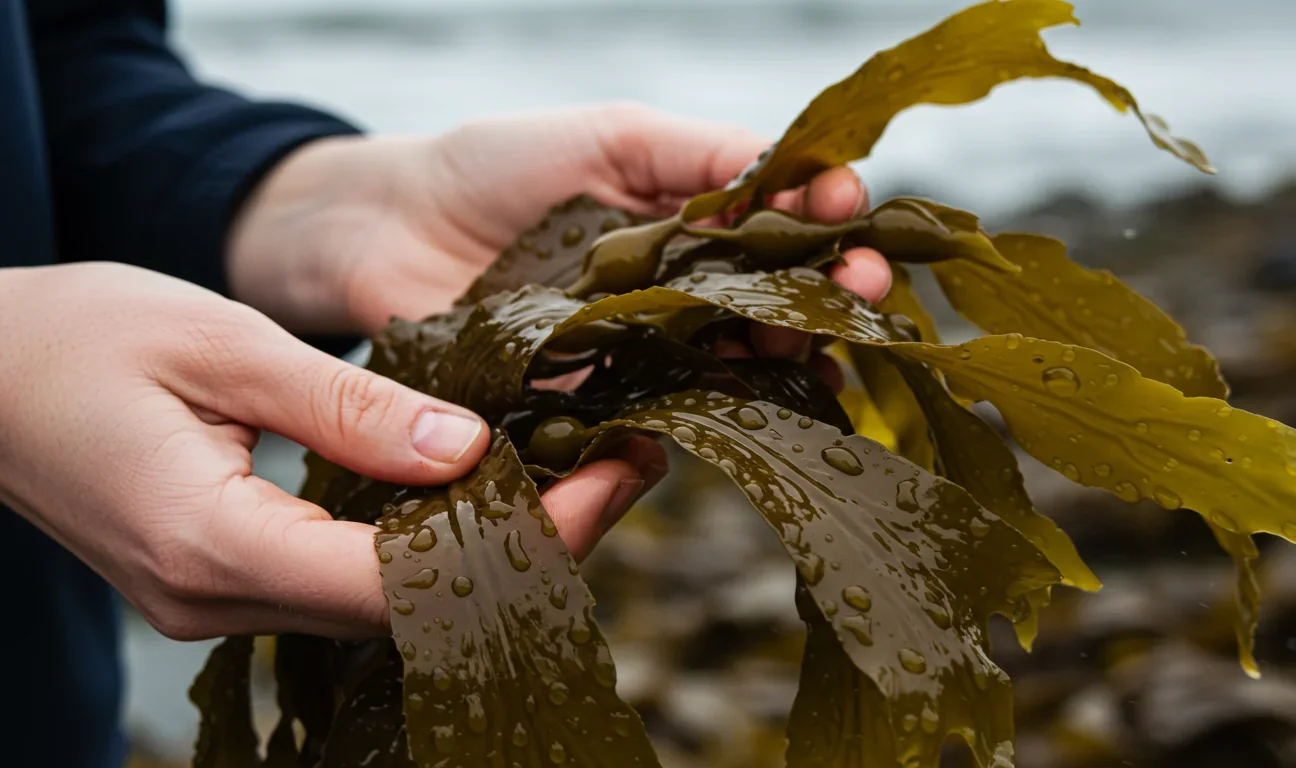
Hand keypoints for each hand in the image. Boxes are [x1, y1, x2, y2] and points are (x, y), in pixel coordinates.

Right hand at [0, 264, 659, 639]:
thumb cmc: (76, 338)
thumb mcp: (221, 345)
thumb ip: (346, 407)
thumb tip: (467, 450)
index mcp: (212, 543)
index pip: (402, 581)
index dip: (524, 539)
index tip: (610, 475)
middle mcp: (216, 598)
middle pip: (409, 605)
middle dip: (528, 542)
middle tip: (619, 464)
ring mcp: (215, 600)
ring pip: (385, 601)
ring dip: (482, 541)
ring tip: (573, 469)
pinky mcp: (221, 579)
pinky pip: (346, 579)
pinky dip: (421, 538)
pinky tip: (476, 485)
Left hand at [226, 102, 892, 349]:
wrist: (386, 229)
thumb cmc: (496, 167)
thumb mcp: (611, 137)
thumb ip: (703, 154)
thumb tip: (807, 175)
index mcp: (690, 220)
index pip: (782, 227)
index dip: (827, 226)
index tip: (854, 225)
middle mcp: (679, 290)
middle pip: (775, 302)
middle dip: (828, 298)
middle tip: (864, 294)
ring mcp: (642, 348)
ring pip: (734, 360)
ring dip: (786, 357)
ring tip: (817, 350)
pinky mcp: (598, 400)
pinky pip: (667, 409)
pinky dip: (714, 410)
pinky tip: (755, 404)